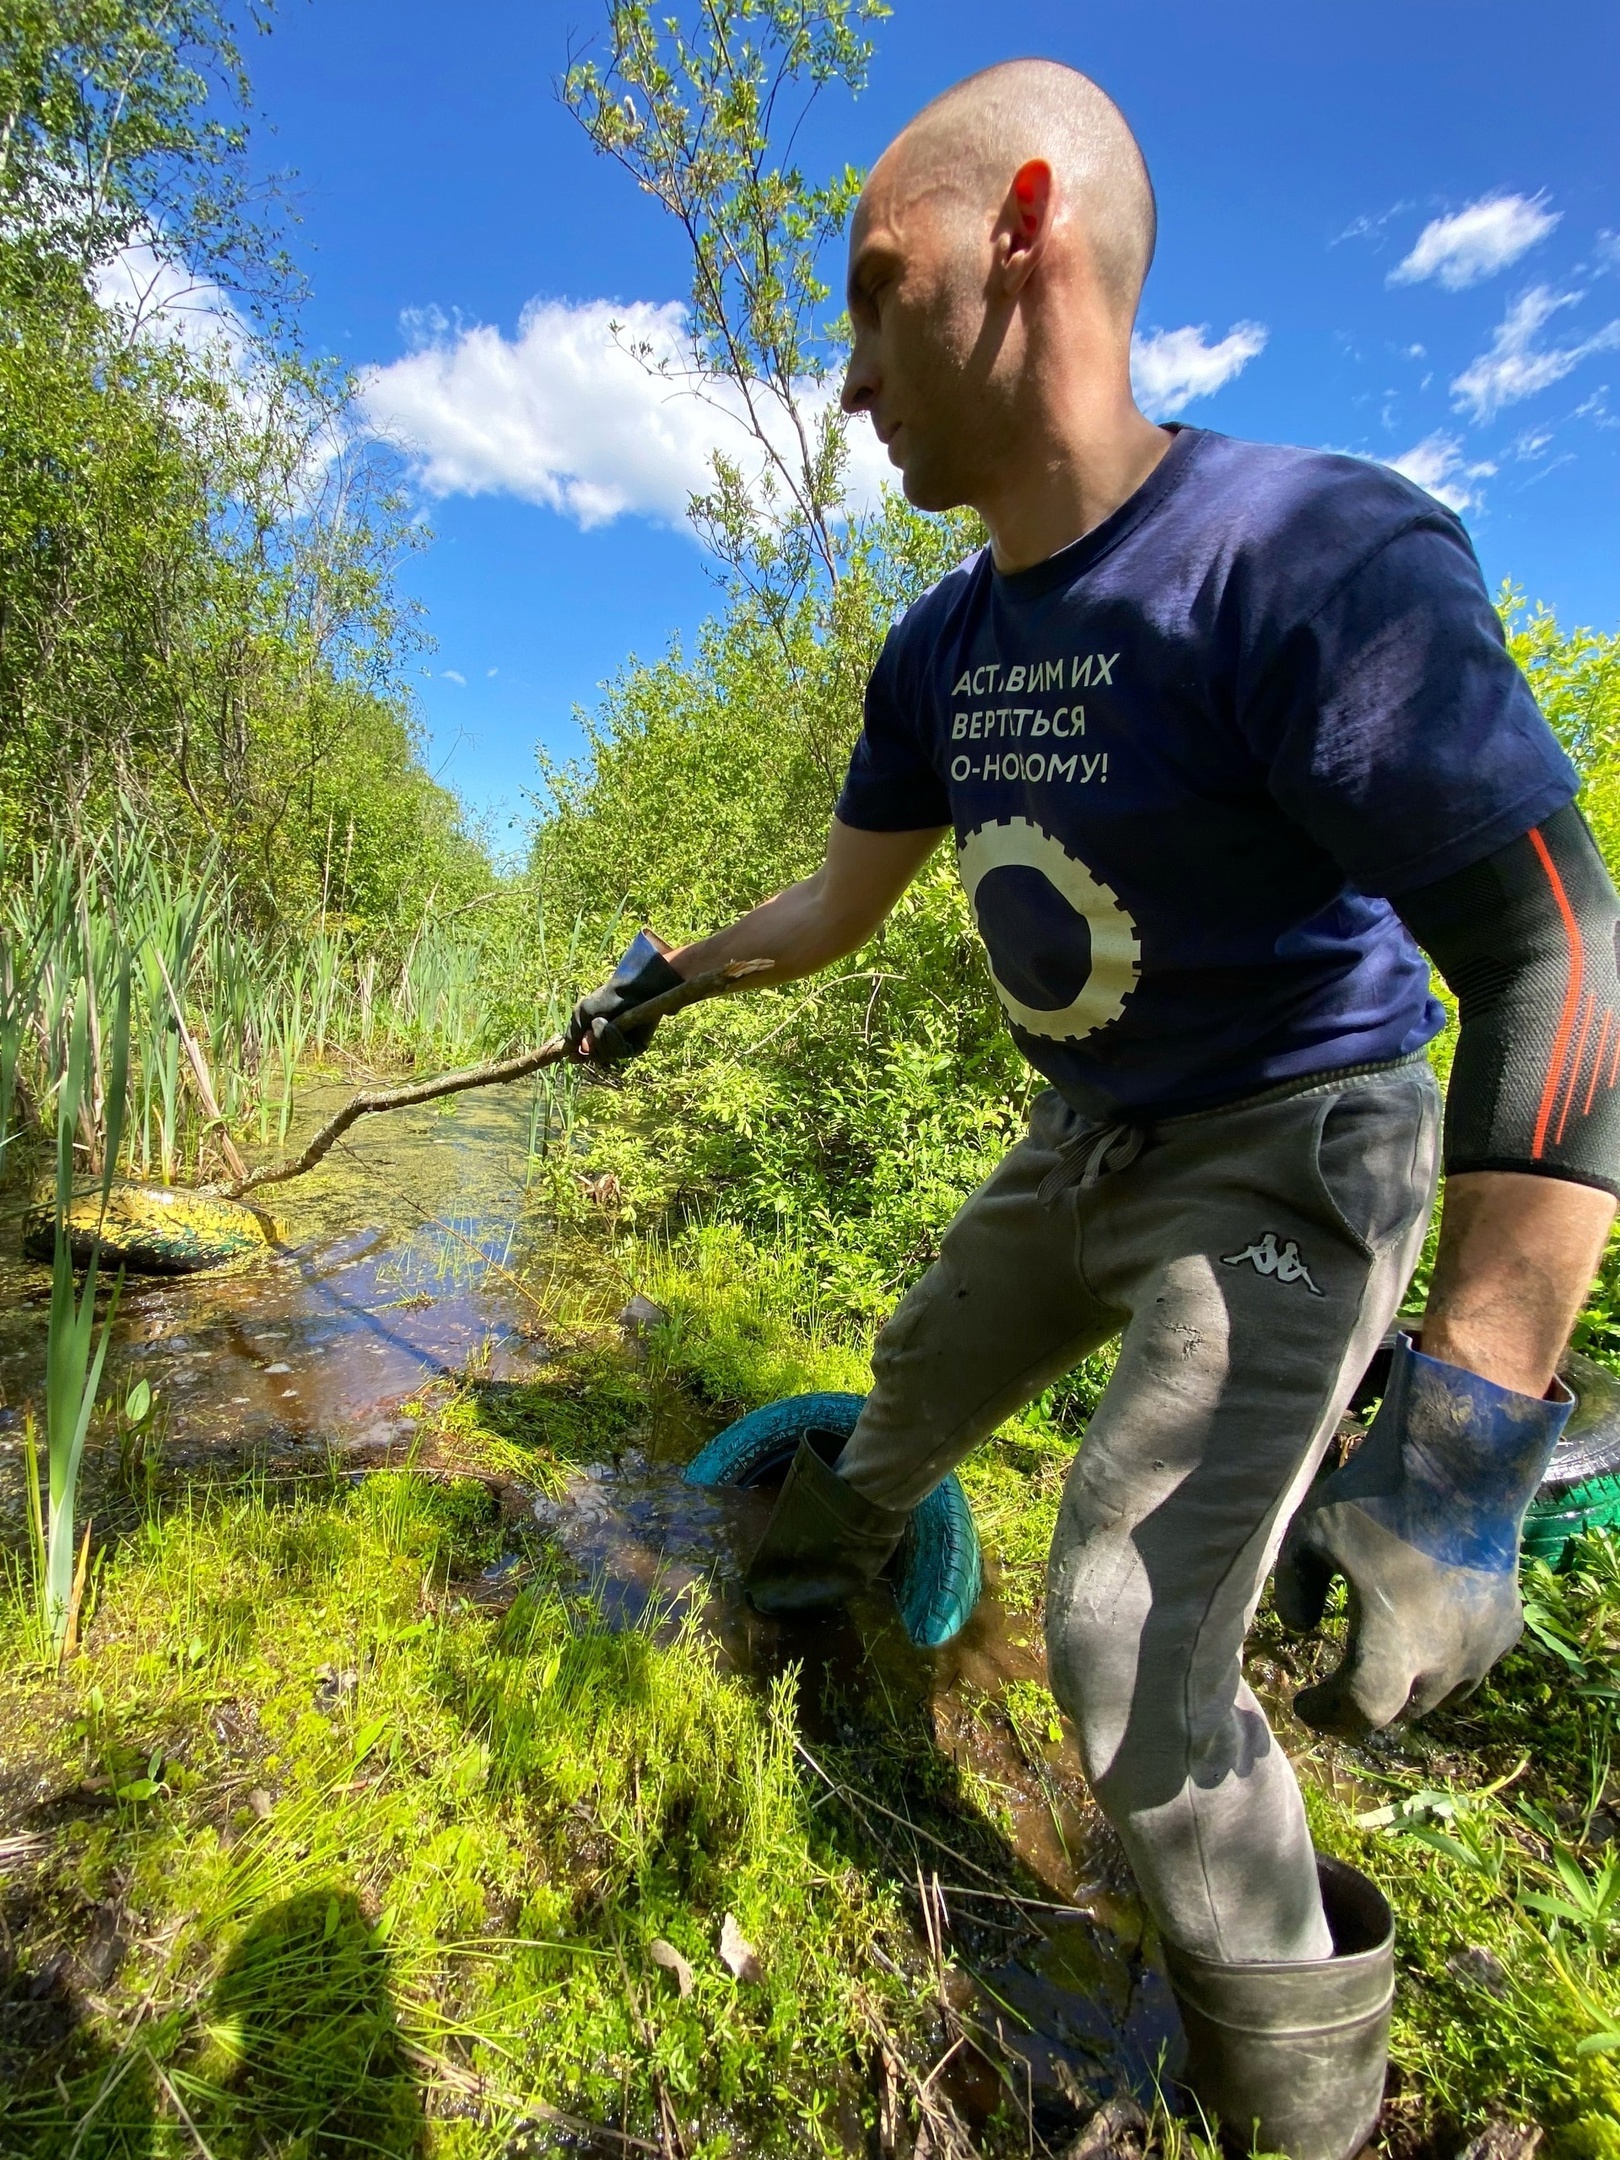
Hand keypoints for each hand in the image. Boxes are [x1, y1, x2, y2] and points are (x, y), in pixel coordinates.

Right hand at [566, 930, 683, 1065]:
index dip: (578, 1056)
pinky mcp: (635, 1047)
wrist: (629, 990)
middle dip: (592, 1043)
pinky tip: (614, 1026)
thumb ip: (574, 1033)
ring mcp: (622, 1047)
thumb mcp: (582, 1013)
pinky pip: (618, 1052)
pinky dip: (612, 1038)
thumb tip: (569, 1053)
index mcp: (594, 1037)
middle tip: (595, 1023)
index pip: (584, 1055)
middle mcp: (609, 1044)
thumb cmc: (606, 998)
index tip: (574, 1056)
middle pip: (594, 1057)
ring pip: (605, 1056)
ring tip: (604, 1020)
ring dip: (601, 1038)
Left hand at [1274, 1334, 1570, 1737]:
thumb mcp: (1310, 1538)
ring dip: (1407, 1687)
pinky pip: (1469, 1663)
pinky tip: (1422, 1630)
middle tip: (1335, 1691)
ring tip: (1378, 1663)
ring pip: (1440, 1694)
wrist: (1459, 1468)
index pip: (1361, 1714)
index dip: (1329, 1717)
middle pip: (1398, 1709)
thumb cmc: (1374, 1500)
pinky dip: (1442, 1660)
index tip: (1305, 1702)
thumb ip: (1296, 1592)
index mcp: (1393, 1645)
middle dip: (1363, 1705)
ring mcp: (1483, 1649)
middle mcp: (1444, 1660)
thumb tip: (1299, 1631)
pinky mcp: (1506, 1629)